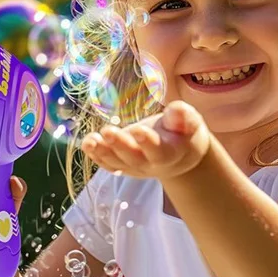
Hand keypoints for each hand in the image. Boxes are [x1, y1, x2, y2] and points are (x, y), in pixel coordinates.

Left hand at [80, 100, 210, 181]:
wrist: (178, 153)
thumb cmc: (184, 132)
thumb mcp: (190, 122)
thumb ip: (184, 117)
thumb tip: (176, 109)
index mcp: (170, 153)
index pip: (159, 151)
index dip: (148, 142)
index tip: (138, 130)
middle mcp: (150, 164)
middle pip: (133, 158)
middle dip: (119, 145)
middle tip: (108, 130)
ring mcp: (134, 167)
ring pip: (117, 163)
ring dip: (102, 152)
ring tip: (90, 141)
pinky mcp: (122, 164)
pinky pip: (108, 163)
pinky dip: (96, 155)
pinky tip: (87, 144)